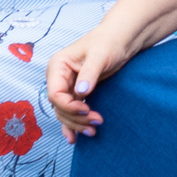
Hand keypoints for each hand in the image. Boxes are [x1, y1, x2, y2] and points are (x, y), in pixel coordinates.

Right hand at [46, 23, 137, 138]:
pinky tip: (74, 137)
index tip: (87, 109)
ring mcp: (67, 86)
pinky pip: (71, 111)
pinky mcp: (77, 92)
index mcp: (57, 65)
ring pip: (65, 112)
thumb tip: (80, 92)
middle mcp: (58, 77)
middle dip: (76, 117)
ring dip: (76, 123)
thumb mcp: (100, 56)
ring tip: (93, 131)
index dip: (69, 106)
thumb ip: (89, 73)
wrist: (121, 39)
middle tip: (96, 122)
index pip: (55, 94)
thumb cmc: (109, 41)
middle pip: (59, 106)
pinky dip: (73, 124)